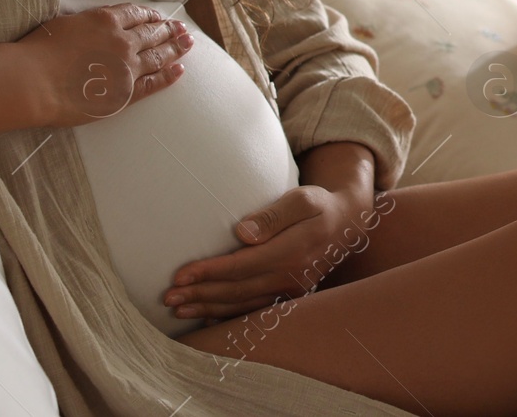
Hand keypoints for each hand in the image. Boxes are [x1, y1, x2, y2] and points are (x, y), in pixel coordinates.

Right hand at [16, 2, 191, 127]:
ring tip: (188, 44)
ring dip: (175, 48)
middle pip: (152, 33)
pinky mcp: (125, 93)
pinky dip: (168, 76)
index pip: (135, 14)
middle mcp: (122, 41)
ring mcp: (127, 67)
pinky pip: (154, 82)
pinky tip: (180, 70)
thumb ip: (87, 23)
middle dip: (169, 30)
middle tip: (182, 29)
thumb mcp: (65, 24)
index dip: (150, 15)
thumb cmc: (39, 51)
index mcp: (105, 20)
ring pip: (158, 55)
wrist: (34, 81)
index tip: (160, 16)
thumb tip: (97, 25)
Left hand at [163, 183, 374, 321]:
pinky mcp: (290, 295)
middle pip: (236, 291)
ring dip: (208, 308)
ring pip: (242, 305)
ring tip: (179, 310)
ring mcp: (291, 290)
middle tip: (168, 298)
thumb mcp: (301, 199)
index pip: (240, 267)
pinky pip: (254, 310)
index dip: (208, 273)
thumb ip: (272, 215)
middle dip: (200, 294)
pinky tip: (207, 316)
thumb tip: (241, 233)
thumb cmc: (319, 204)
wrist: (348, 223)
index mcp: (291, 252)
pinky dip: (228, 315)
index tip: (179, 275)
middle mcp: (291, 277)